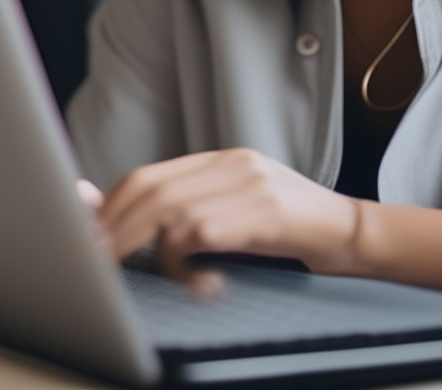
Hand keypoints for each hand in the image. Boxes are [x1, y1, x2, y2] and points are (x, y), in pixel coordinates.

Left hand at [99, 149, 358, 286]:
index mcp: (222, 159)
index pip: (148, 176)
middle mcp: (232, 164)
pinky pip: (200, 233)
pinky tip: (200, 281)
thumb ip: (192, 208)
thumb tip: (126, 224)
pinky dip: (185, 262)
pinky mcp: (264, 213)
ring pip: (169, 209)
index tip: (90, 236)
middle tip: (100, 262)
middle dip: (115, 228)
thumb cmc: (291, 228)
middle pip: (151, 189)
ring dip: (143, 247)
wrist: (352, 231)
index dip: (111, 207)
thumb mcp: (238, 211)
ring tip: (143, 273)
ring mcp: (248, 185)